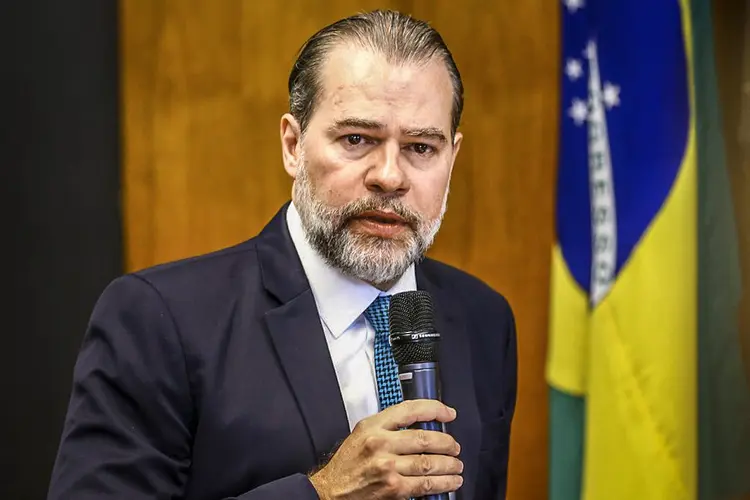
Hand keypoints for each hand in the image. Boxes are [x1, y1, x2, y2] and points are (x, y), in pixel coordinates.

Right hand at [308, 399, 462, 499]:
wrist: (330, 492)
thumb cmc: (347, 464)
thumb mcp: (362, 434)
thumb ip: (387, 426)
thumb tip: (420, 424)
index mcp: (373, 426)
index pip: (410, 410)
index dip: (435, 409)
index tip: (448, 413)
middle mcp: (380, 443)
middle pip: (425, 439)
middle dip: (447, 443)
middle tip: (454, 447)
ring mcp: (387, 467)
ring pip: (429, 463)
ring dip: (449, 464)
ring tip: (456, 465)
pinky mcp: (393, 488)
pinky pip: (425, 484)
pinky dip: (443, 483)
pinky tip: (450, 481)